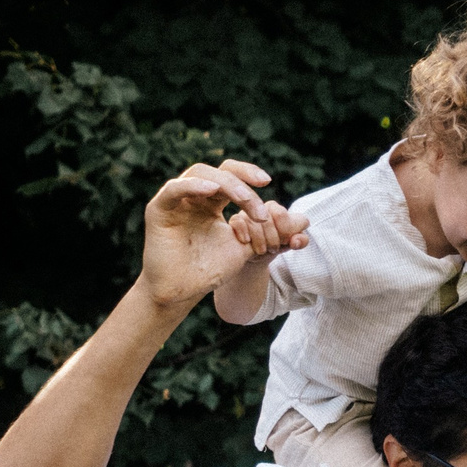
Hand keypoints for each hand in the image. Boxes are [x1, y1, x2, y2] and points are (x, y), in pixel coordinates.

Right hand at [141, 160, 303, 310]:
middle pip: (219, 172)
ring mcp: (176, 199)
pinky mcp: (159, 208)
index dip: (249, 174)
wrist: (183, 293)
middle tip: (260, 209)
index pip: (232, 176)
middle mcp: (195, 195)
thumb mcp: (247, 250)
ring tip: (245, 203)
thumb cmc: (209, 271)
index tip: (269, 182)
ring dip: (226, 185)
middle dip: (243, 185)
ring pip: (200, 174)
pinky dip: (193, 186)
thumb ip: (273, 234)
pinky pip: (175, 189)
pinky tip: (211, 191)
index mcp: (212, 201)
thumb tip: (306, 222)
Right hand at [228, 202, 308, 261]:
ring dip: (259, 241)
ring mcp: (245, 213)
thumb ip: (300, 240)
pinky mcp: (234, 221)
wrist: (255, 256)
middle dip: (272, 239)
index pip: (280, 214)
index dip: (284, 231)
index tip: (285, 242)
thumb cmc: (274, 246)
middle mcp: (260, 207)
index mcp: (276, 209)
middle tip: (273, 249)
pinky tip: (247, 242)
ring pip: (252, 222)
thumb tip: (296, 241)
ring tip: (262, 251)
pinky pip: (238, 222)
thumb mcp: (290, 244)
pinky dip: (244, 234)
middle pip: (266, 219)